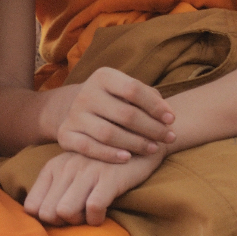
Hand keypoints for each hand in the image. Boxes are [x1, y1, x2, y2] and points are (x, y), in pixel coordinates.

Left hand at [23, 148, 164, 226]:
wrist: (136, 144)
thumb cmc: (100, 165)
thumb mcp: (72, 171)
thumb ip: (55, 189)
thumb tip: (42, 217)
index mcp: (53, 168)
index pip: (31, 206)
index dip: (46, 219)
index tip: (61, 218)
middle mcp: (66, 168)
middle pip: (47, 214)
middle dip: (61, 223)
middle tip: (78, 217)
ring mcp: (87, 172)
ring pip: (65, 212)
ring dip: (78, 221)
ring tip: (89, 214)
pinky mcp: (109, 177)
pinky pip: (93, 208)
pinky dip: (96, 218)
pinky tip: (102, 214)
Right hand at [52, 68, 175, 161]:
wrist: (79, 110)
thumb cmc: (115, 101)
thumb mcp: (128, 91)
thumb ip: (150, 98)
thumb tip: (168, 116)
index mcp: (102, 77)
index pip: (133, 89)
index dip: (155, 106)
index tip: (172, 120)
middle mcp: (85, 93)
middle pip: (125, 114)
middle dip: (152, 129)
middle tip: (169, 138)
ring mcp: (73, 114)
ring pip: (108, 133)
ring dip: (135, 144)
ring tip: (153, 149)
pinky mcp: (65, 134)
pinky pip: (87, 147)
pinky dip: (109, 154)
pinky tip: (127, 158)